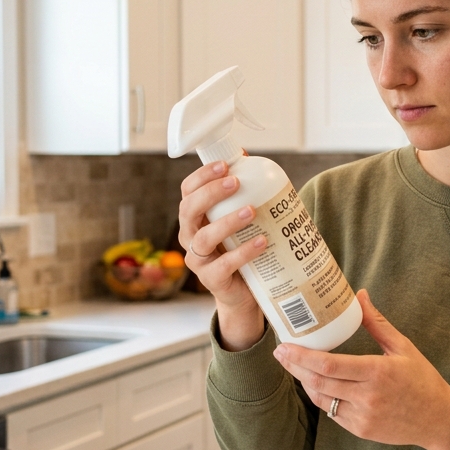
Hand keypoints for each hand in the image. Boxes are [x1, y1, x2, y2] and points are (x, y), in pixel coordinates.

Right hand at [177, 161, 265, 349]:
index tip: (224, 165)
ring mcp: (198, 260)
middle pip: (189, 210)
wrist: (246, 292)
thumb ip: (240, 194)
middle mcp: (190, 236)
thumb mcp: (239, 220)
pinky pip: (223, 265)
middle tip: (236, 183)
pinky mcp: (211, 280)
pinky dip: (243, 252)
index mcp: (195, 217)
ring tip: (252, 211)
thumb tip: (246, 157)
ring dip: (228, 221)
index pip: (188, 191)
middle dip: (211, 193)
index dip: (201, 176)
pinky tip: (261, 243)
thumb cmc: (240, 248)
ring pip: (204, 237)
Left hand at [272, 290, 449, 449]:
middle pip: (318, 382)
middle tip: (280, 353)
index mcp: (377, 372)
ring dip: (304, 382)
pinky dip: (321, 396)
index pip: (329, 365)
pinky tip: (314, 383)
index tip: (284, 346)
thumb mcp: (403, 347)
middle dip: (295, 367)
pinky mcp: (360, 430)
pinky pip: (332, 412)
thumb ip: (376, 322)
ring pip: (321, 399)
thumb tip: (360, 295)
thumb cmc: (423, 380)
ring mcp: (362, 417)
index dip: (302, 356)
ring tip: (294, 365)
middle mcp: (367, 397)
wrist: (439, 420)